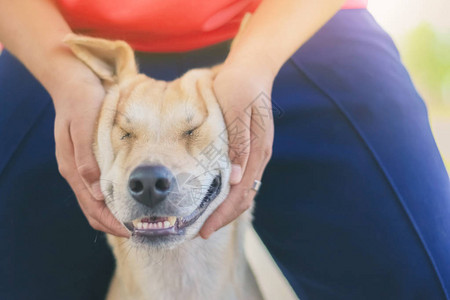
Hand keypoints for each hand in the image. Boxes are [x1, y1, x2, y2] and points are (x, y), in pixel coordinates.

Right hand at [51, 68, 128, 236]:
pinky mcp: (92, 158)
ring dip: (116, 213)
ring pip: (99, 201)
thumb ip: (87, 158)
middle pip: (95, 209)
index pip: (92, 207)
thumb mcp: (84, 126)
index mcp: (72, 168)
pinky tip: (131, 197)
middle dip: (115, 224)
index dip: (112, 223)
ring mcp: (83, 166)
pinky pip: (103, 186)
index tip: (133, 232)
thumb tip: (97, 192)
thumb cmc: (81, 101)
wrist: (74, 81)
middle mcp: (77, 172)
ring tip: (139, 219)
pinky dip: (116, 198)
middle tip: (142, 230)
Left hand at [199, 61, 274, 238]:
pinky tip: (213, 195)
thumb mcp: (236, 110)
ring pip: (243, 191)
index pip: (240, 194)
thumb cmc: (239, 86)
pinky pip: (240, 179)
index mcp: (257, 151)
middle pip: (243, 198)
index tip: (204, 230)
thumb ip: (238, 144)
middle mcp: (258, 157)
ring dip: (225, 208)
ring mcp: (255, 153)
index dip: (222, 214)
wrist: (251, 68)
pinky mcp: (248, 148)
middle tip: (200, 231)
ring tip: (204, 219)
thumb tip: (235, 179)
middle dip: (222, 217)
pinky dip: (227, 193)